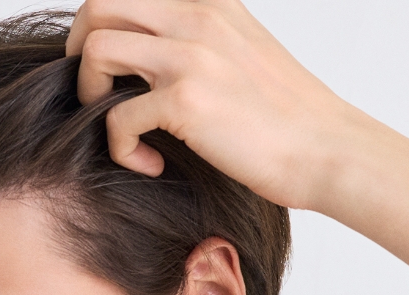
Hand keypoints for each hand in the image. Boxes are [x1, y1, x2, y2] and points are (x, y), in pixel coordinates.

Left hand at [67, 0, 380, 210]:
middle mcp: (198, 16)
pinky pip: (115, 119)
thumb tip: (143, 56)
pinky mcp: (186, 100)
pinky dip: (121, 148)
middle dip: (80, 50)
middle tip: (96, 92)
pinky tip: (150, 164)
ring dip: (90, 93)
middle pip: (99, 5)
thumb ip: (196, 41)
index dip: (103, 26)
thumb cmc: (285, 117)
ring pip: (96, 50)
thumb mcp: (241, 52)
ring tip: (121, 128)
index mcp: (210, 3)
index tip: (112, 67)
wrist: (327, 150)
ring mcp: (191, 55)